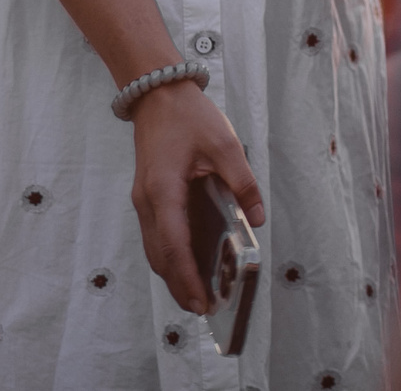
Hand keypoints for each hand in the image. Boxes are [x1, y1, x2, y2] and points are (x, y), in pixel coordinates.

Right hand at [128, 78, 264, 314]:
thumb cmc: (187, 115)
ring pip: (155, 249)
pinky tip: (190, 261)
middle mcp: (147, 201)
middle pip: (160, 256)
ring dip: (173, 273)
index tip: (202, 302)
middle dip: (179, 285)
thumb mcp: (225, 143)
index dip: (187, 278)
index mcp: (164, 190)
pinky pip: (157, 234)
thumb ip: (243, 182)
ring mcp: (143, 200)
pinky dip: (170, 255)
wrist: (156, 92)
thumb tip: (257, 219)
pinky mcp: (147, 196)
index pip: (174, 246)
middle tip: (205, 308)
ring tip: (199, 292)